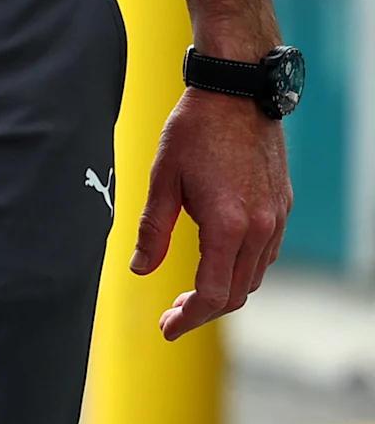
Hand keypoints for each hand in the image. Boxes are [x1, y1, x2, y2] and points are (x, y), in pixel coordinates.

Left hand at [131, 88, 290, 339]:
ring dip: (225, 292)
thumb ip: (153, 230)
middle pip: (237, 293)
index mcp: (228, 226)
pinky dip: (242, 270)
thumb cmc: (195, 132)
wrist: (238, 94)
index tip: (168, 328)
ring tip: (191, 295)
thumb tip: (140, 269)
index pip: (214, 294)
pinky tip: (217, 264)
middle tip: (173, 315)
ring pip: (255, 277)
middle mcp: (260, 229)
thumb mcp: (162, 180)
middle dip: (205, 311)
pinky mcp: (282, 207)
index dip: (190, 318)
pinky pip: (265, 255)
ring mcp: (277, 219)